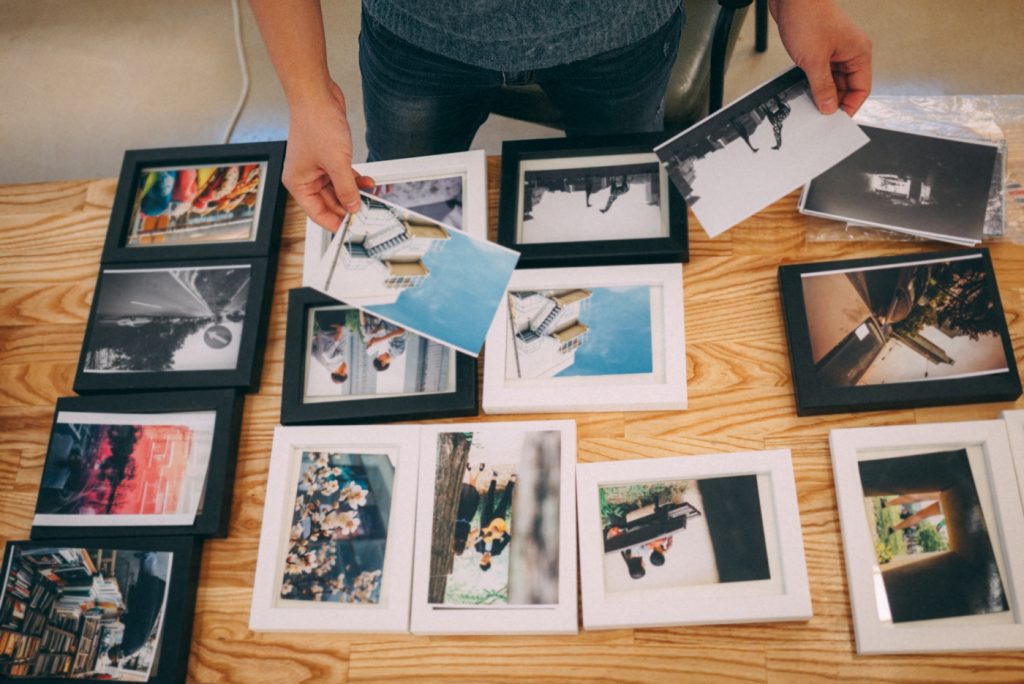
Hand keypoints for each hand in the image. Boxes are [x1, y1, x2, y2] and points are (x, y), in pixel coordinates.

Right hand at [284, 80, 374, 230]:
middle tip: (365, 212)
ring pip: (338, 189)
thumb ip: (346, 189)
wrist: (318, 96)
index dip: (334, 222)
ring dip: (354, 192)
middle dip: (347, 206)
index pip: (316, 212)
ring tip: (369, 196)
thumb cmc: (315, 123)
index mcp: (298, 182)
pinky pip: (342, 176)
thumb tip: (353, 206)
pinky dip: (354, 180)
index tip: (350, 228)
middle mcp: (305, 177)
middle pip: (328, 202)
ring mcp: (317, 167)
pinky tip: (367, 183)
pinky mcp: (328, 157)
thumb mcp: (336, 163)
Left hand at [770, 0, 871, 115]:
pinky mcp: (819, 48)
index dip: (850, 106)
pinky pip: (820, 72)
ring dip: (821, 92)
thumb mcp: (814, 60)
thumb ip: (822, 87)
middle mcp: (849, 52)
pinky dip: (812, 82)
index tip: (835, 120)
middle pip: (846, 86)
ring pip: (832, 80)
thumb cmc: (808, 17)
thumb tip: (828, 107)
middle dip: (833, 101)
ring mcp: (834, 50)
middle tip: (818, 117)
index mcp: (858, 53)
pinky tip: (802, 91)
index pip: (861, 89)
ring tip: (808, 105)